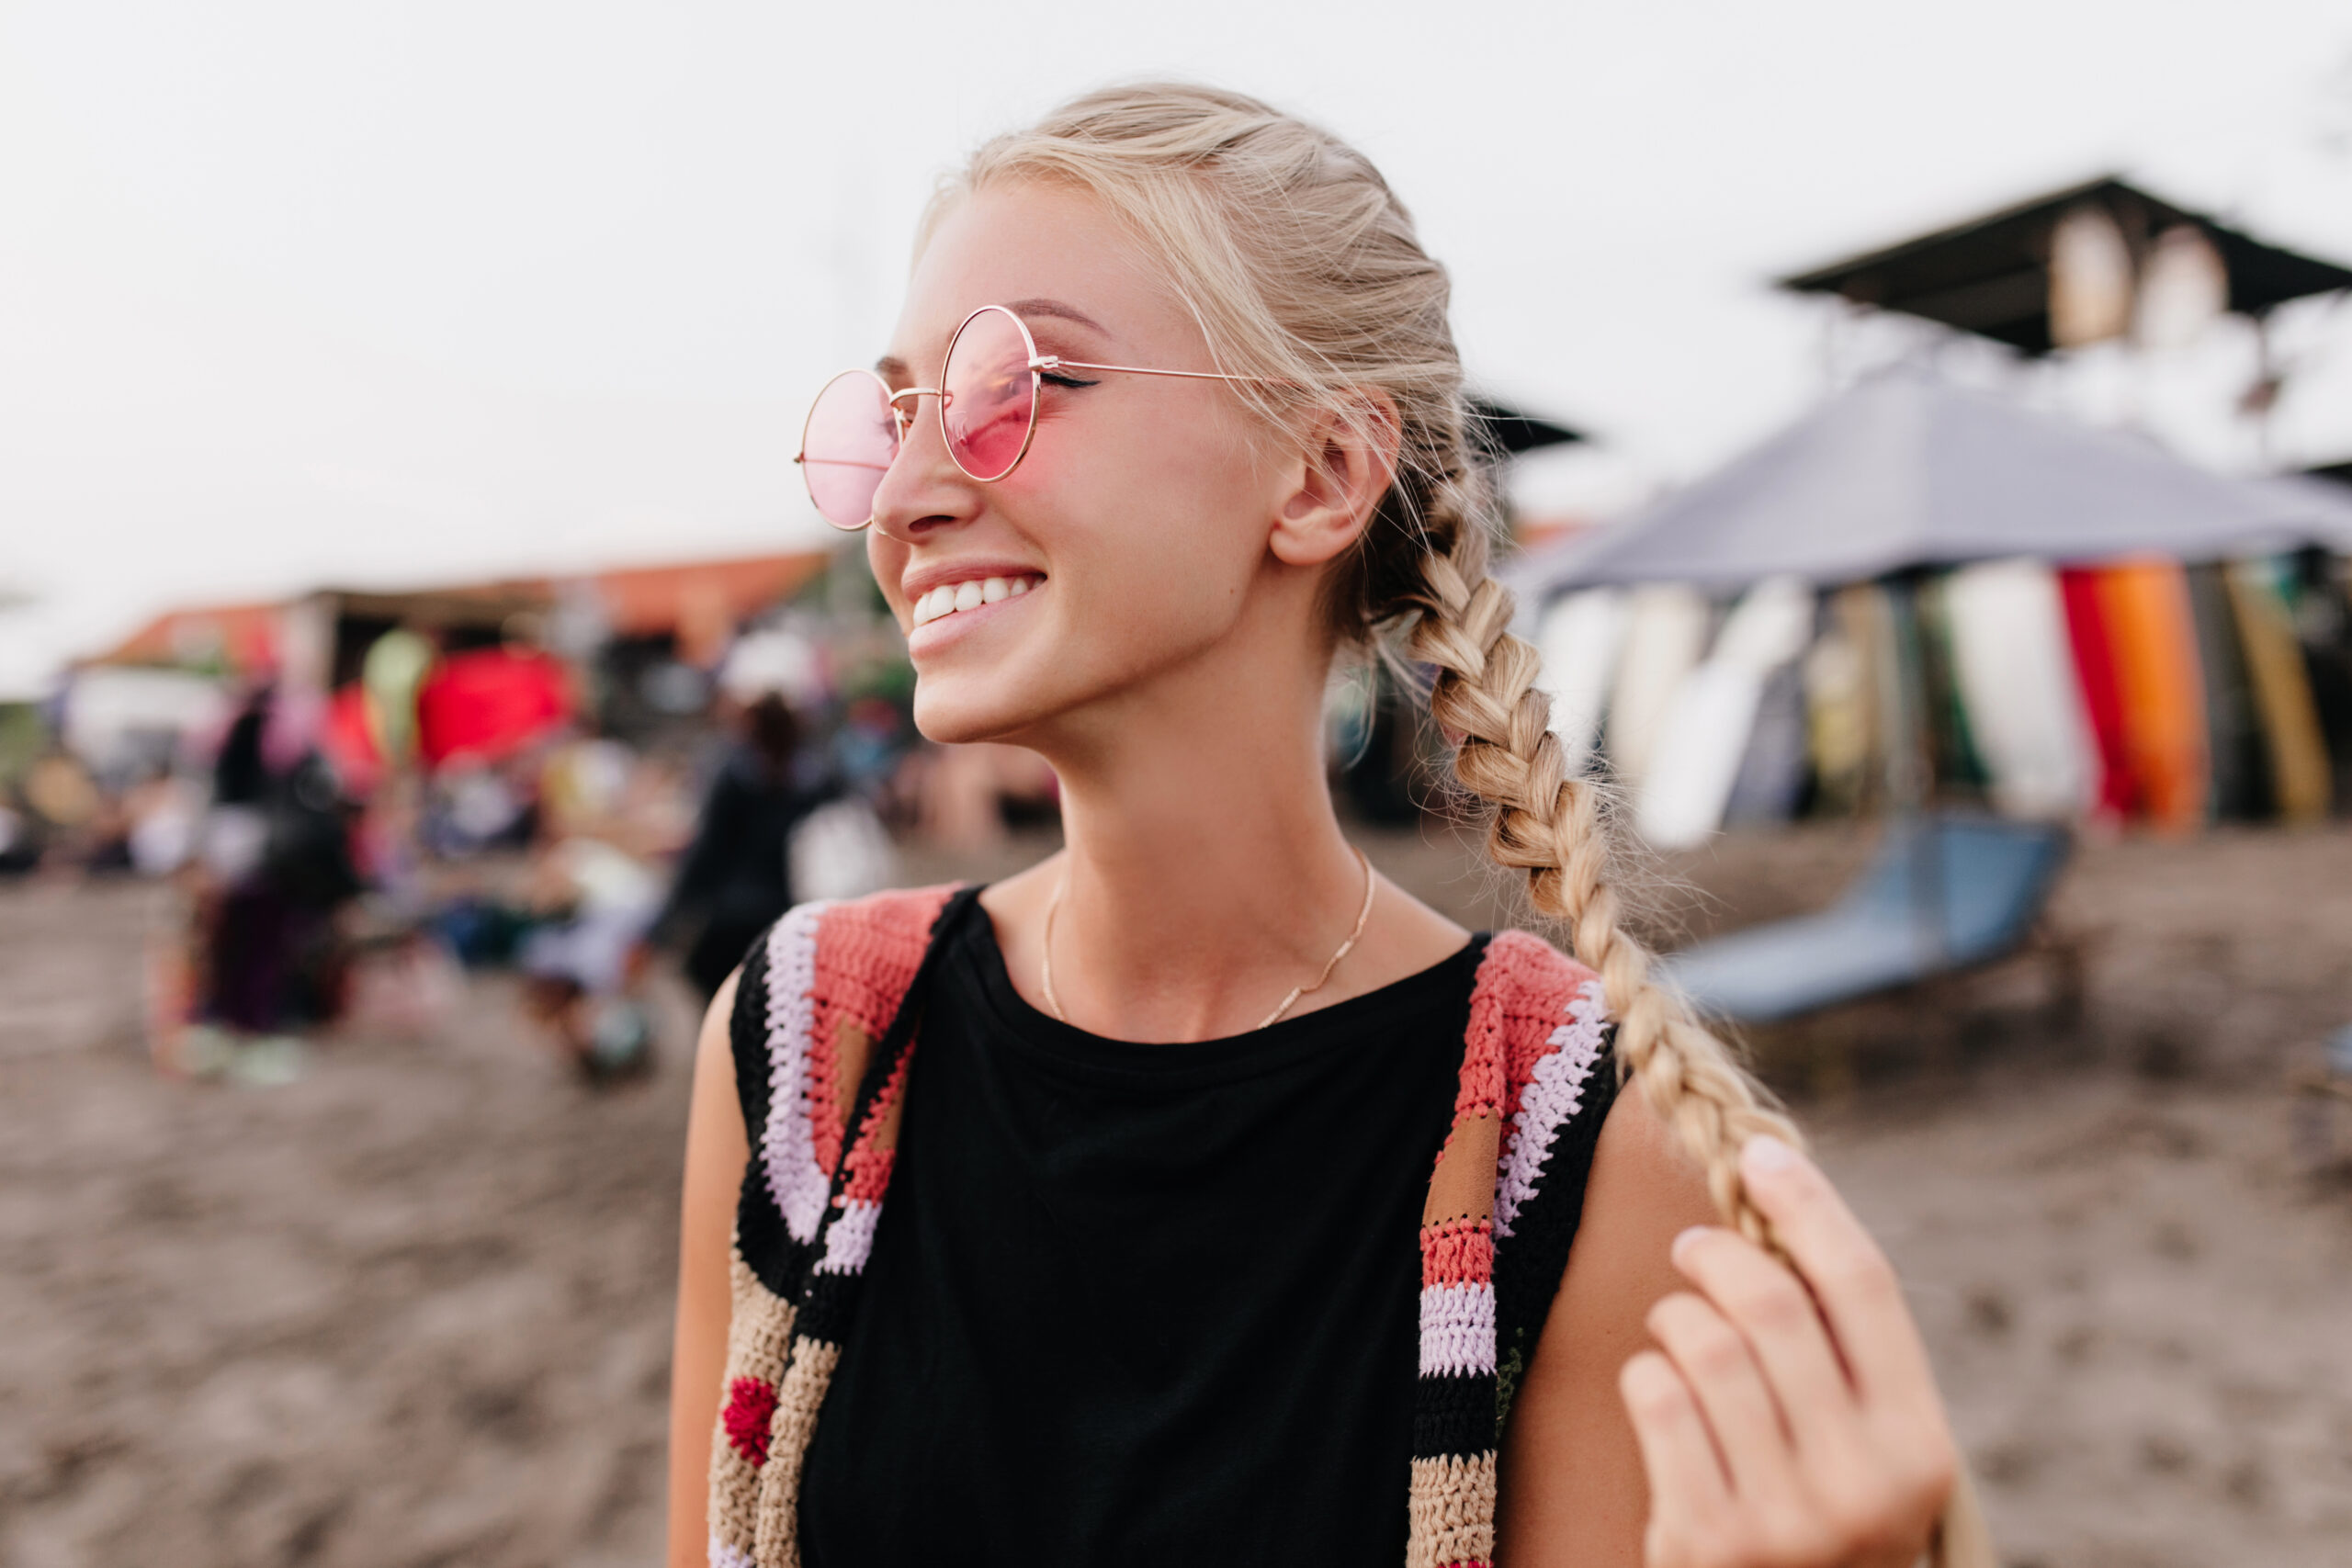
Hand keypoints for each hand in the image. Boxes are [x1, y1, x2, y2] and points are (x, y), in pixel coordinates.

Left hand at [1618, 1135, 1955, 1567]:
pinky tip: (1659, 1390)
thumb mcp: (1866, 1453)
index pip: (1865, 1288)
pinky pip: (1657, 1398)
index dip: (1809, 1207)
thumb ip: (1842, 1357)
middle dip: (1717, 1256)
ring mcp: (1783, 1520)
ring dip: (1677, 1317)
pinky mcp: (1706, 1541)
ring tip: (1677, 1329)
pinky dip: (1647, 1373)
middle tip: (1693, 1252)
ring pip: (1705, 1345)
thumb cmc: (1819, 1519)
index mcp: (1921, 1449)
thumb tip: (1779, 1206)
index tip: (1761, 1156)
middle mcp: (1863, 1486)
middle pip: (1772, 1305)